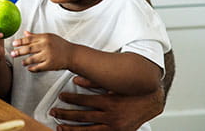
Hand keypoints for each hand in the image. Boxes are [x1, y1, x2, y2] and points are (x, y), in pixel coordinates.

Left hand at [10, 31, 71, 71]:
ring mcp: (48, 55)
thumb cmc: (60, 45)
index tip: (14, 43)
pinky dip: (32, 68)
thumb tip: (25, 33)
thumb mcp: (49, 37)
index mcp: (45, 38)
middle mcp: (46, 46)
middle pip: (29, 49)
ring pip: (32, 59)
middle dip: (19, 51)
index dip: (20, 41)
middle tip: (12, 53)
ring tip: (22, 62)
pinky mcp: (50, 64)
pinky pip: (38, 68)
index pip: (29, 39)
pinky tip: (29, 68)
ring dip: (25, 61)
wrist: (72, 55)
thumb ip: (36, 36)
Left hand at [49, 76, 163, 130]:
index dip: (71, 99)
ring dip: (71, 129)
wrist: (151, 102)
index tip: (60, 97)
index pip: (85, 101)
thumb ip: (95, 82)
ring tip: (58, 126)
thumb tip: (76, 79)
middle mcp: (111, 115)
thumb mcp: (113, 83)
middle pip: (83, 117)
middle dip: (66, 114)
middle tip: (53, 111)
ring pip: (88, 130)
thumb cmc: (130, 90)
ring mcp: (114, 127)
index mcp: (109, 101)